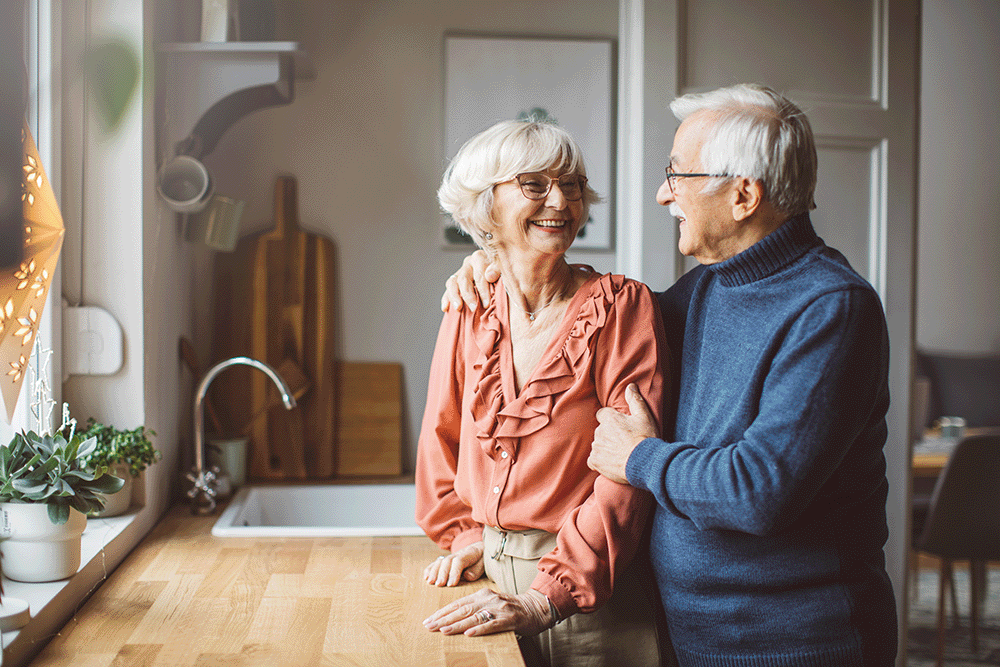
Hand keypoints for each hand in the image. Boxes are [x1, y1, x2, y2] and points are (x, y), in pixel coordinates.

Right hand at [423, 541, 484, 586]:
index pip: (459, 561)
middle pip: (448, 561)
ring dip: (434, 572)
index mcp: (470, 553)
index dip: (454, 572)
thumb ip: (477, 570)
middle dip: (442, 573)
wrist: (481, 548)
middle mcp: (458, 553)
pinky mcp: (447, 560)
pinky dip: (431, 569)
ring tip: (430, 582)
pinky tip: (426, 576)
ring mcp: (451, 556)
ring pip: (441, 561)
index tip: (451, 584)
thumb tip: (467, 576)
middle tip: (439, 585)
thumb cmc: (484, 558)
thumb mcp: (486, 562)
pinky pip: (437, 563)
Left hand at [423, 587, 553, 636]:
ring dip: (457, 624)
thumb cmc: (511, 608)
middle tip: (429, 626)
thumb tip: (454, 618)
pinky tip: (468, 633)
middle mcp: (488, 599)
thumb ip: (475, 607)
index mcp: (482, 594)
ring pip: (474, 616)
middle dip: (444, 618)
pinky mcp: (509, 619)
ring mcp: (499, 608)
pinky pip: (492, 624)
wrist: (536, 606)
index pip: (458, 603)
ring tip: (443, 630)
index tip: (428, 619)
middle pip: (462, 609)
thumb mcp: (491, 603)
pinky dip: (479, 629)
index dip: (442, 612)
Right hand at [441, 250, 499, 311]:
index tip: (486, 304)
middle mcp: (469, 263)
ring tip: (458, 308)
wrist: (501, 278)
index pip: (479, 274)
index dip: (483, 290)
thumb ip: (498, 271)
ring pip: (452, 282)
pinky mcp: (455, 281)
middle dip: (468, 295)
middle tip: (473, 308)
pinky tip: (446, 308)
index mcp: (481, 258)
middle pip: (464, 279)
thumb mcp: (505, 272)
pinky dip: (446, 299)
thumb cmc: (504, 277)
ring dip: (455, 296)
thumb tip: (490, 276)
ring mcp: (460, 272)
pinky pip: (448, 290)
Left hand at [589, 384, 658, 483]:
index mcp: (610, 419)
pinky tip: (612, 463)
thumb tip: (630, 386)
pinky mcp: (594, 461)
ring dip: (605, 448)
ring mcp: (596, 446)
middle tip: (623, 442)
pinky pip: (593, 460)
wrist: (645, 463)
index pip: (602, 414)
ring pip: (598, 445)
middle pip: (600, 430)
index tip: (620, 427)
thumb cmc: (646, 439)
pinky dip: (600, 461)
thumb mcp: (644, 417)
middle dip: (609, 435)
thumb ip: (635, 400)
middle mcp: (599, 431)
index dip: (611, 420)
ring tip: (620, 454)